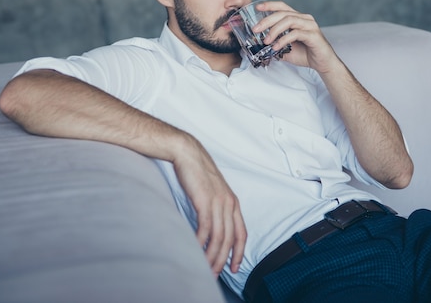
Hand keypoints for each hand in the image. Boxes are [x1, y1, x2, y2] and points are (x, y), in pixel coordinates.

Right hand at [172, 136, 246, 276]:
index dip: (239, 253)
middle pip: (230, 239)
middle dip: (224, 260)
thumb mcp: (212, 193)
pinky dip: (201, 242)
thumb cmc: (197, 174)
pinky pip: (206, 227)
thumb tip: (210, 229)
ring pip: (219, 236)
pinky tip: (195, 250)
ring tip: (205, 268)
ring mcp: (219, 202)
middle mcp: (230, 204)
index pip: (242, 233)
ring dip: (211, 255)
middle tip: (215, 275)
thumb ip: (215, 210)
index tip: (234, 268)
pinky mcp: (205, 201)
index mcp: (233, 203)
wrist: (188, 154)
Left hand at [252, 1, 339, 72]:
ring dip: (274, 30)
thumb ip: (275, 44)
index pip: (283, 7)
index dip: (270, 5)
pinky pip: (295, 33)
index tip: (257, 7)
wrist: (322, 64)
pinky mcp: (313, 35)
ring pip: (289, 20)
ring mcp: (310, 26)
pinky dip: (283, 40)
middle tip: (256, 29)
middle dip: (267, 20)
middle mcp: (304, 19)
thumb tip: (260, 45)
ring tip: (266, 41)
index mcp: (298, 18)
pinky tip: (276, 47)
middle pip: (283, 13)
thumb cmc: (306, 54)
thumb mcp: (286, 49)